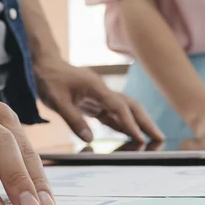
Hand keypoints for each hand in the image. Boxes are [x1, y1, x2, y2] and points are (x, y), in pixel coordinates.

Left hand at [35, 61, 163, 142]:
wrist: (44, 65)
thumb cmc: (49, 80)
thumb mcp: (57, 101)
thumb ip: (73, 120)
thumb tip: (90, 139)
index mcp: (96, 88)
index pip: (119, 108)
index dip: (130, 124)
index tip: (141, 139)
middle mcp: (103, 91)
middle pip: (131, 106)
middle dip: (146, 123)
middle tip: (159, 139)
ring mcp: (101, 96)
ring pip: (126, 109)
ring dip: (139, 123)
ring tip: (152, 139)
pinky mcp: (96, 101)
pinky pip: (114, 114)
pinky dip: (124, 124)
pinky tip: (132, 135)